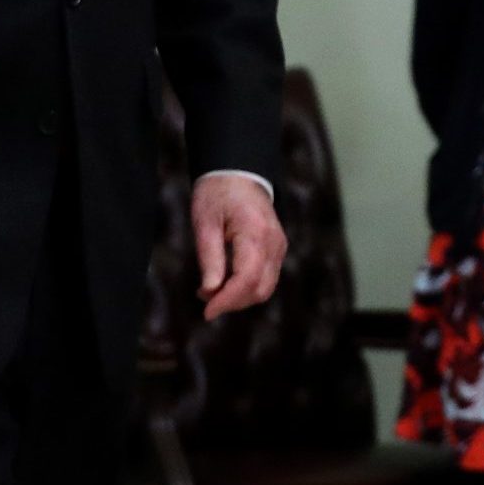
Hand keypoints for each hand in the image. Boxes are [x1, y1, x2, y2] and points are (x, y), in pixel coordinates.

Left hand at [193, 175, 286, 319]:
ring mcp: (279, 246)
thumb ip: (209, 258)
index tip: (207, 312)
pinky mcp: (277, 249)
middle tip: (204, 300)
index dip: (227, 300)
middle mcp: (274, 243)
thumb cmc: (217, 193)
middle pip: (260, 289)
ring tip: (211, 292)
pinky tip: (224, 284)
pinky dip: (247, 288)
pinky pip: (266, 278)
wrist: (238, 172)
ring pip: (265, 288)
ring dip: (239, 297)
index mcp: (256, 233)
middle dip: (233, 302)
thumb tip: (209, 292)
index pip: (246, 279)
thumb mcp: (204, 223)